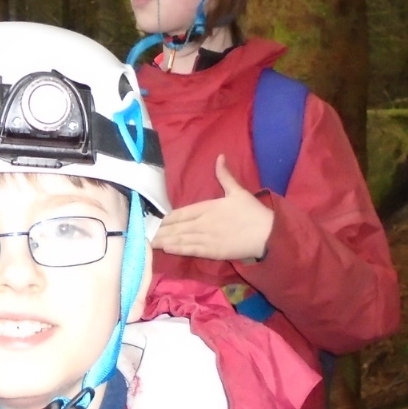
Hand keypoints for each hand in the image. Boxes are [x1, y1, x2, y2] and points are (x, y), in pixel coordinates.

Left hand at [153, 156, 274, 262]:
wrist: (267, 234)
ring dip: (163, 241)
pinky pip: (191, 250)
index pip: (179, 213)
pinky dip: (178, 249)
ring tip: (147, 242)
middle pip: (176, 227)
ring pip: (180, 239)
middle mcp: (203, 222)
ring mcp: (207, 238)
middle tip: (140, 233)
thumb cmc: (252, 212)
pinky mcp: (213, 252)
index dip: (163, 218)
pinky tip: (166, 248)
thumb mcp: (238, 191)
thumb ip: (225, 175)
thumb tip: (219, 157)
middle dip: (158, 231)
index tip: (149, 219)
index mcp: (207, 207)